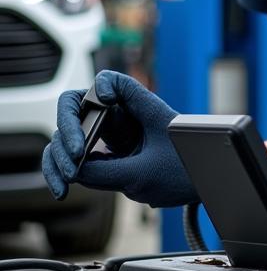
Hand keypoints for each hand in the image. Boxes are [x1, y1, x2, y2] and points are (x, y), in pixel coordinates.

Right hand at [42, 70, 197, 207]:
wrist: (205, 186)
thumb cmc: (184, 173)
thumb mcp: (144, 174)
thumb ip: (106, 173)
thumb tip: (73, 173)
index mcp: (140, 107)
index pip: (110, 81)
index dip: (101, 86)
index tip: (106, 102)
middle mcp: (121, 116)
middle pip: (77, 108)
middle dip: (67, 132)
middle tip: (73, 158)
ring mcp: (110, 135)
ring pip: (68, 136)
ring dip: (57, 157)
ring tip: (64, 183)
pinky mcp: (103, 155)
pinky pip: (73, 158)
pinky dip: (62, 172)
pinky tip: (61, 189)